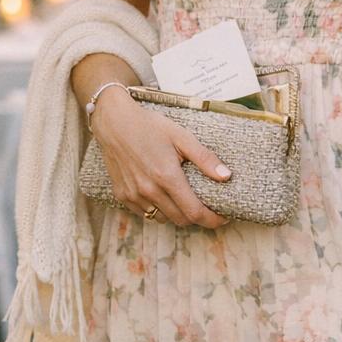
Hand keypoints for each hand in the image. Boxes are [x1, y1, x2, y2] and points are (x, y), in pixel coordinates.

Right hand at [89, 86, 229, 227]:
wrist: (114, 122)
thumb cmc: (150, 126)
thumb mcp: (182, 137)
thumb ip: (205, 158)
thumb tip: (226, 176)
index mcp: (167, 177)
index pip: (195, 212)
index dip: (212, 220)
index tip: (222, 218)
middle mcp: (149, 190)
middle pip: (181, 220)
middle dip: (198, 218)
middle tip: (207, 208)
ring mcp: (133, 195)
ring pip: (162, 219)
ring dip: (177, 215)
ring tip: (185, 202)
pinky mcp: (122, 195)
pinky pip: (145, 213)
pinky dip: (158, 210)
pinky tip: (164, 197)